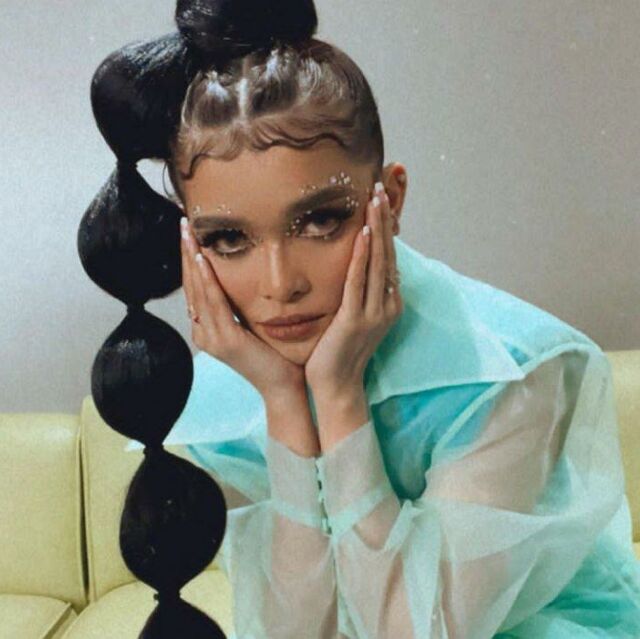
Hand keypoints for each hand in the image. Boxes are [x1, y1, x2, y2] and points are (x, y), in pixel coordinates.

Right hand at [180, 217, 305, 397]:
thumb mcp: (250, 325)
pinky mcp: (225, 340)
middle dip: (186, 251)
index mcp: (207, 328)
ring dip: (191, 258)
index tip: (189, 232)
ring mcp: (211, 337)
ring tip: (188, 231)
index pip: (194, 286)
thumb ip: (239, 306)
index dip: (189, 258)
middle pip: (190, 284)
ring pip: (198, 289)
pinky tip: (201, 259)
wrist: (284, 385)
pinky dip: (207, 279)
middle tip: (183, 222)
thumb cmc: (274, 355)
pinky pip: (214, 302)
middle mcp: (203, 332)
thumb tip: (238, 281)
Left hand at [304, 184, 402, 394]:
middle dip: (384, 220)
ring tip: (375, 200)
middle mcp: (387, 305)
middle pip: (387, 254)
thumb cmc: (340, 350)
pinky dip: (362, 257)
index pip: (388, 258)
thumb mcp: (353, 316)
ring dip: (377, 229)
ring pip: (377, 263)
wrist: (337, 386)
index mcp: (388, 303)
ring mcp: (374, 313)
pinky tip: (363, 234)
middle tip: (381, 188)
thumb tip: (356, 265)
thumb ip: (358, 291)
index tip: (381, 200)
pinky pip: (359, 282)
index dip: (386, 228)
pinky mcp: (355, 320)